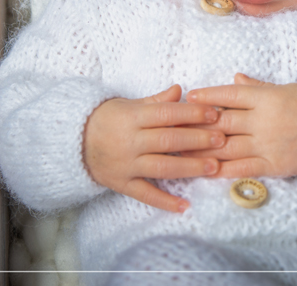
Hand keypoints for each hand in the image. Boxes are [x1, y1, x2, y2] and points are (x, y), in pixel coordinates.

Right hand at [83, 84, 224, 212]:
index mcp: (133, 117)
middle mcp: (130, 141)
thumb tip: (181, 90)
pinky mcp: (122, 183)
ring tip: (214, 167)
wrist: (74, 141)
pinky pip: (145, 194)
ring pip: (161, 167)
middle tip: (222, 140)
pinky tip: (184, 206)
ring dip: (189, 168)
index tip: (214, 115)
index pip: (166, 115)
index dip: (192, 114)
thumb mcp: (130, 105)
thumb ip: (156, 101)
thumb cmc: (108, 119)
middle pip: (168, 141)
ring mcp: (126, 164)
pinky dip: (164, 201)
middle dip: (197, 140)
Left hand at [181, 73, 296, 178]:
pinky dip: (223, 170)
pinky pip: (243, 168)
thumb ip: (257, 87)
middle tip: (174, 126)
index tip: (188, 97)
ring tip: (181, 150)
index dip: (206, 96)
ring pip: (227, 147)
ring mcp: (268, 144)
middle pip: (222, 122)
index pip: (229, 95)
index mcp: (266, 97)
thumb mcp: (285, 89)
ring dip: (202, 149)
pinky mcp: (274, 165)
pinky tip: (206, 170)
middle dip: (196, 124)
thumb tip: (234, 78)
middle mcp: (264, 120)